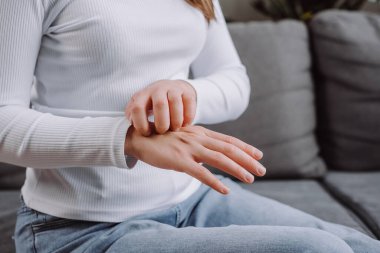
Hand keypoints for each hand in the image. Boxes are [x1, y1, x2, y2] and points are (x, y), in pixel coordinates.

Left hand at [125, 80, 196, 135]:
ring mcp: (173, 88)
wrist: (171, 88)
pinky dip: (188, 117)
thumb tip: (131, 127)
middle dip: (162, 123)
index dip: (140, 123)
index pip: (137, 108)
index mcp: (142, 95)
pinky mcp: (187, 91)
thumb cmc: (152, 103)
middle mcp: (157, 89)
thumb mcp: (140, 106)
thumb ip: (133, 116)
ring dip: (176, 120)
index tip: (147, 133)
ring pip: (175, 103)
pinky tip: (185, 124)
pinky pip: (189, 103)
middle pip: (160, 105)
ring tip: (175, 129)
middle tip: (163, 131)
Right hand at [125, 124, 264, 194]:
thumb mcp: (184, 138)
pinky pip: (200, 173)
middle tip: (262, 170)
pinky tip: (225, 190)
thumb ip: (199, 145)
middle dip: (248, 159)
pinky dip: (215, 182)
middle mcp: (197, 138)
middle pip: (228, 149)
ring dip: (237, 169)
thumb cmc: (162, 139)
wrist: (140, 137)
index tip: (259, 154)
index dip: (245, 147)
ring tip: (250, 179)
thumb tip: (212, 158)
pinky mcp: (178, 160)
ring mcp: (189, 148)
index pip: (228, 140)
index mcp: (200, 133)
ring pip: (219, 159)